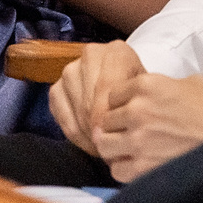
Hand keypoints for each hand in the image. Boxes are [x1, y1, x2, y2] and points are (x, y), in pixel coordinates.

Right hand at [48, 41, 143, 158]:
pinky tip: (90, 142)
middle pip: (89, 102)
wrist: (127, 81)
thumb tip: (115, 139)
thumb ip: (135, 109)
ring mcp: (69, 71)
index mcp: (116, 52)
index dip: (108, 119)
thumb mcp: (146, 94)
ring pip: (75, 111)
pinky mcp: (56, 88)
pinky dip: (75, 134)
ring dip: (88, 135)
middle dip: (99, 131)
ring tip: (103, 147)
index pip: (107, 88)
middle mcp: (90, 55)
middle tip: (110, 150)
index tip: (114, 140)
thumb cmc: (139, 91)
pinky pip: (61, 117)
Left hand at [94, 71, 202, 182]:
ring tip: (128, 150)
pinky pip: (117, 170)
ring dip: (115, 147)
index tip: (130, 110)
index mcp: (147, 85)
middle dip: (116, 126)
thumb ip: (165, 84)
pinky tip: (138, 165)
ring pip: (104, 145)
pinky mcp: (143, 167)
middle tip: (130, 132)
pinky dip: (124, 169)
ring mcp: (138, 140)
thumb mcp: (194, 82)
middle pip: (106, 119)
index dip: (121, 103)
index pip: (112, 94)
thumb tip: (157, 92)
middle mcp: (137, 110)